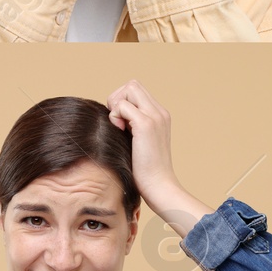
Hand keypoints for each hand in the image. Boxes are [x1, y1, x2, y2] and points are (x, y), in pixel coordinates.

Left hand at [106, 80, 207, 232]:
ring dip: (116, 105)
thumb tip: (111, 116)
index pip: (136, 90)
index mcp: (159, 115)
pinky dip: (115, 116)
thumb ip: (129, 126)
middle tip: (116, 122)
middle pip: (132, 84)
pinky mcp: (146, 124)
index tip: (119, 123)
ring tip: (119, 127)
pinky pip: (122, 105)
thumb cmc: (143, 170)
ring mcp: (155, 117)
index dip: (122, 101)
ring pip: (128, 88)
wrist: (159, 186)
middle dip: (117, 99)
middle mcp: (160, 112)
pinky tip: (119, 131)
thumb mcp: (136, 142)